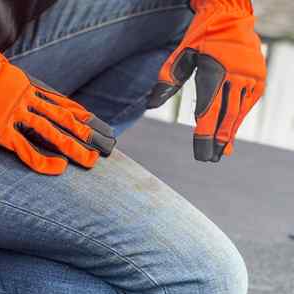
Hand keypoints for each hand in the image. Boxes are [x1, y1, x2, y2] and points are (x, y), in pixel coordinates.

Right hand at [0, 32, 115, 174]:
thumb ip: (14, 82)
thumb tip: (23, 92)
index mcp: (25, 85)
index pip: (59, 102)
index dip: (78, 113)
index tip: (94, 123)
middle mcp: (24, 98)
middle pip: (61, 117)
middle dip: (83, 133)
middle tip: (101, 146)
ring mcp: (13, 114)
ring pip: (50, 132)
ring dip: (72, 146)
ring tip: (89, 160)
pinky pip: (25, 149)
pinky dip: (42, 160)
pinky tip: (57, 169)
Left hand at [148, 0, 265, 161]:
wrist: (232, 16)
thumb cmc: (201, 36)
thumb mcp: (181, 54)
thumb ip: (167, 79)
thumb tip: (151, 104)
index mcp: (214, 70)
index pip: (208, 110)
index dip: (204, 134)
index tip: (201, 153)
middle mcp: (236, 75)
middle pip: (225, 116)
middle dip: (217, 141)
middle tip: (209, 160)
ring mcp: (251, 77)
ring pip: (238, 113)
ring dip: (229, 134)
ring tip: (221, 154)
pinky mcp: (259, 79)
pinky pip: (246, 105)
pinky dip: (238, 120)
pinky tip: (231, 135)